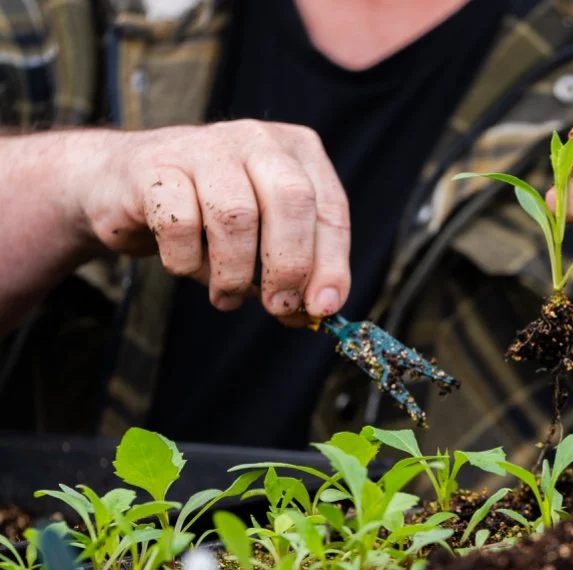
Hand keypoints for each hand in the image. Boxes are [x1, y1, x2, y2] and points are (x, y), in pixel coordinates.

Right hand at [79, 120, 349, 324]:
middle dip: (289, 265)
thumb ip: (296, 270)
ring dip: (233, 272)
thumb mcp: (264, 236)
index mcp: (298, 151)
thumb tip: (316, 310)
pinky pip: (179, 225)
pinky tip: (185, 266)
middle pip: (291, 201)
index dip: (331, 263)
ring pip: (236, 215)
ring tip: (225, 295)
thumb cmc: (209, 214)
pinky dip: (186, 261)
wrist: (123, 183)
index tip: (322, 306)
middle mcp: (257, 139)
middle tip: (277, 305)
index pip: (329, 209)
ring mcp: (204, 146)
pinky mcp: (154, 167)